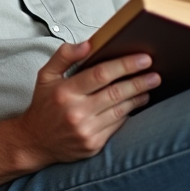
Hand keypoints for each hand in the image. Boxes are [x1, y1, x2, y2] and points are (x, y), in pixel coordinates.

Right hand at [15, 42, 159, 166]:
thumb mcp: (46, 76)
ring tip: (150, 86)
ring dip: (138, 97)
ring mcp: (85, 131)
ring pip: (120, 110)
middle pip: (115, 93)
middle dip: (139, 81)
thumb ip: (64, 56)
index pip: (101, 74)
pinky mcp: (93, 145)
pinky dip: (128, 113)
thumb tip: (88, 44)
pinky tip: (136, 103)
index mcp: (65, 92)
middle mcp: (76, 112)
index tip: (144, 59)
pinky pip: (117, 125)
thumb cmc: (44, 105)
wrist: (34, 141)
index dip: (125, 65)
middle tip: (155, 74)